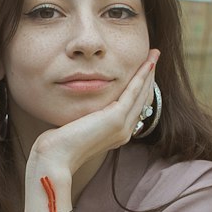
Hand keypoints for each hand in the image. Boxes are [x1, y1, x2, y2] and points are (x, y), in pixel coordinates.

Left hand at [30, 51, 158, 177]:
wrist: (56, 157)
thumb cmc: (59, 145)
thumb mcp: (77, 127)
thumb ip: (85, 118)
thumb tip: (83, 109)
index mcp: (116, 135)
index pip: (133, 107)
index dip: (139, 88)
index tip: (143, 71)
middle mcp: (124, 132)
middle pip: (141, 99)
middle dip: (148, 77)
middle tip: (154, 57)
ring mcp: (122, 127)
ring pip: (140, 94)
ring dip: (148, 73)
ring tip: (154, 54)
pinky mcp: (116, 119)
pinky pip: (133, 92)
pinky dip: (141, 76)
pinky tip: (147, 63)